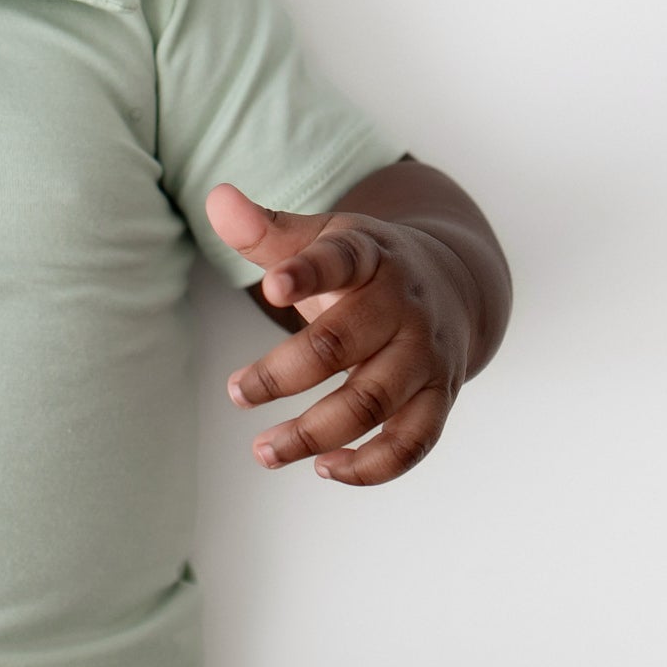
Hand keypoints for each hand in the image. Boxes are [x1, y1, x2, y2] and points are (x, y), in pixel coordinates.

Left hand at [204, 182, 483, 485]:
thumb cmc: (365, 264)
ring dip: (314, 433)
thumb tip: (216, 198)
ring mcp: (425, 356)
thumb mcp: (322, 237)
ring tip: (262, 450)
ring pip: (372, 403)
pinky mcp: (440, 398)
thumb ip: (266, 229)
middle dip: (282, 374)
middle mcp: (402, 307)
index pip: (339, 259)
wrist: (451, 284)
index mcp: (369, 257)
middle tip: (235, 393)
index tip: (270, 289)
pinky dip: (371, 466)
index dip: (305, 273)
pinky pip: (412, 443)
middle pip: (341, 345)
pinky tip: (323, 468)